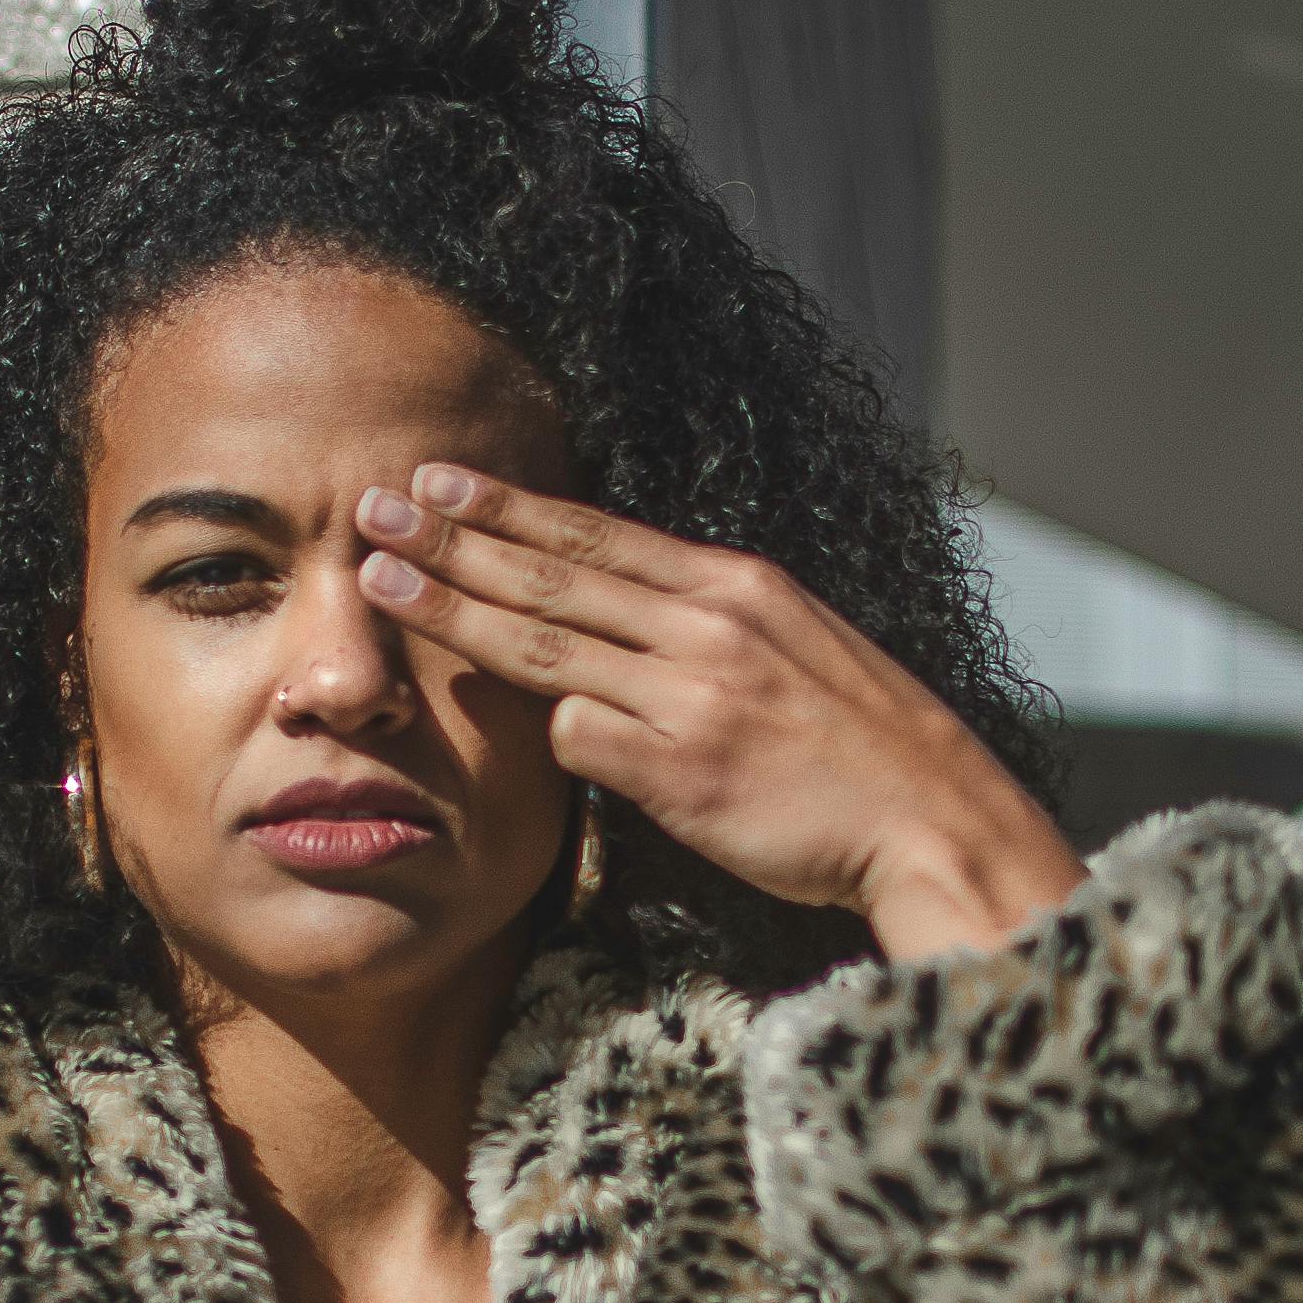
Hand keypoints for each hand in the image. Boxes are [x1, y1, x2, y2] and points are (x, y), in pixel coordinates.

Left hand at [356, 467, 1083, 958]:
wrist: (933, 820)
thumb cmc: (865, 750)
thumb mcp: (797, 649)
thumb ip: (711, 626)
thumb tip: (629, 620)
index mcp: (736, 587)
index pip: (596, 534)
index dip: (508, 508)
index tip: (437, 481)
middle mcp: (708, 625)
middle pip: (552, 573)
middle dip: (453, 538)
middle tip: (370, 508)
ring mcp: (693, 695)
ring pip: (546, 642)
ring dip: (453, 610)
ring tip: (379, 583)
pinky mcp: (683, 771)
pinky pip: (584, 740)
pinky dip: (551, 730)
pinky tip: (510, 726)